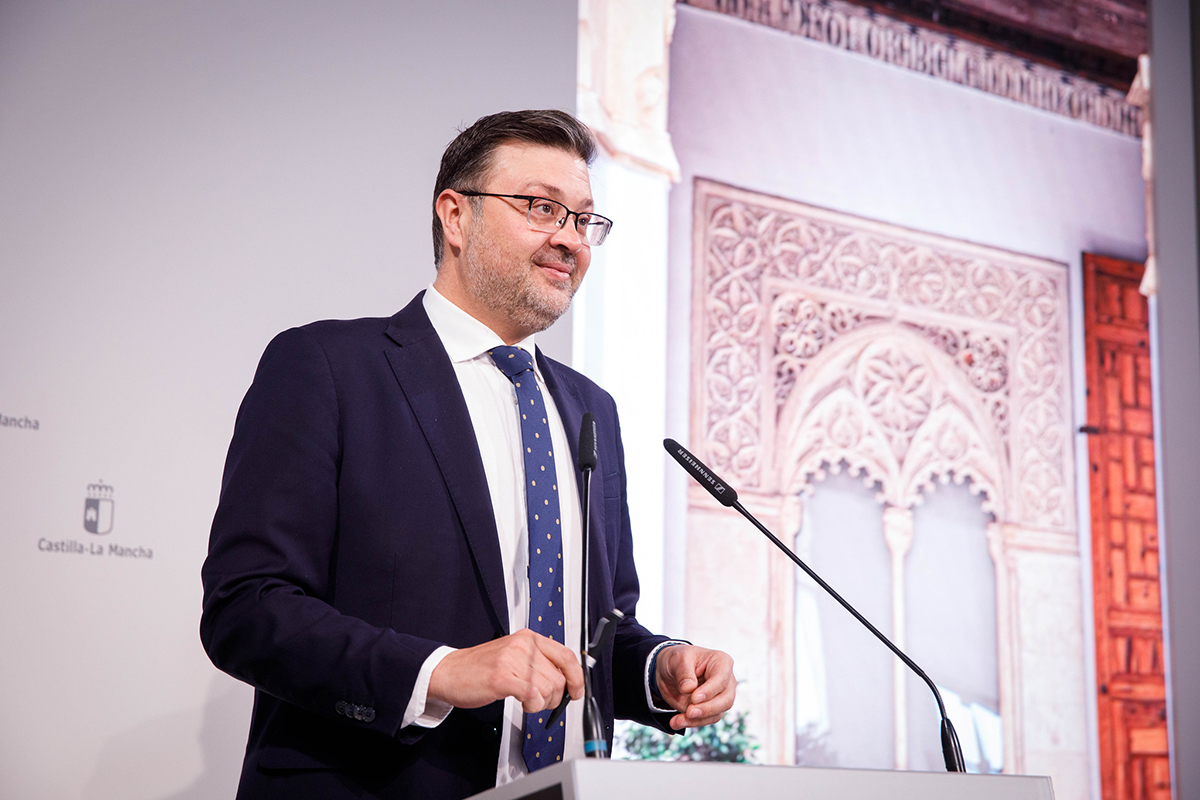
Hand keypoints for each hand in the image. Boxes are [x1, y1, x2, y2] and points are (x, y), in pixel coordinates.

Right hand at [428, 628, 584, 712]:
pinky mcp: (503, 677)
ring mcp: (512, 660)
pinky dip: (532, 705)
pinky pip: (533, 696)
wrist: (449, 671)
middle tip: (541, 701)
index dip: (577, 676)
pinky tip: (522, 702)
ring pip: (548, 689)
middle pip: (559, 677)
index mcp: (528, 638)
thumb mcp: (513, 655)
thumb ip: (537, 662)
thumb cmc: (480, 667)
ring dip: (541, 703)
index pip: (566, 655)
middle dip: (555, 697)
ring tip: (526, 700)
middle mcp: (523, 645)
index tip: (577, 690)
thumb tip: (565, 679)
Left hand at [654, 645, 735, 729]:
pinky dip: (692, 723)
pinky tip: (677, 722)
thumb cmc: (678, 659)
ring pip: (716, 713)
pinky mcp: (711, 709)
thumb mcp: (677, 659)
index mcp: (721, 662)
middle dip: (707, 709)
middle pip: (725, 700)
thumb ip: (684, 673)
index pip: (721, 679)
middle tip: (689, 712)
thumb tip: (689, 688)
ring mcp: (720, 696)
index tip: (694, 698)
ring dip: (697, 719)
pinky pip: (706, 720)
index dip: (709, 691)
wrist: (670, 671)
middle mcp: (725, 681)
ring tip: (678, 720)